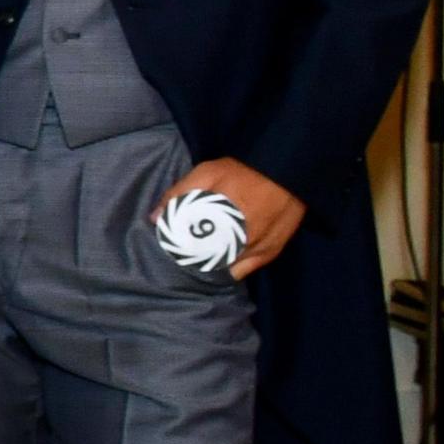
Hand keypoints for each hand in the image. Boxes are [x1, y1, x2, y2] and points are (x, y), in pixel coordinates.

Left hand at [156, 157, 304, 279]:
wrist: (288, 171)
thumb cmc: (244, 171)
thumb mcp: (208, 172)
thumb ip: (180, 193)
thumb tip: (154, 218)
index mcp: (218, 220)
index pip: (189, 246)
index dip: (177, 250)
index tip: (170, 248)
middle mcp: (238, 240)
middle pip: (206, 262)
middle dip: (193, 260)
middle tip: (185, 254)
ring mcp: (255, 250)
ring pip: (224, 270)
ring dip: (211, 267)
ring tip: (201, 260)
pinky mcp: (269, 254)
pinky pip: (243, 272)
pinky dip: (230, 270)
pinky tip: (221, 264)